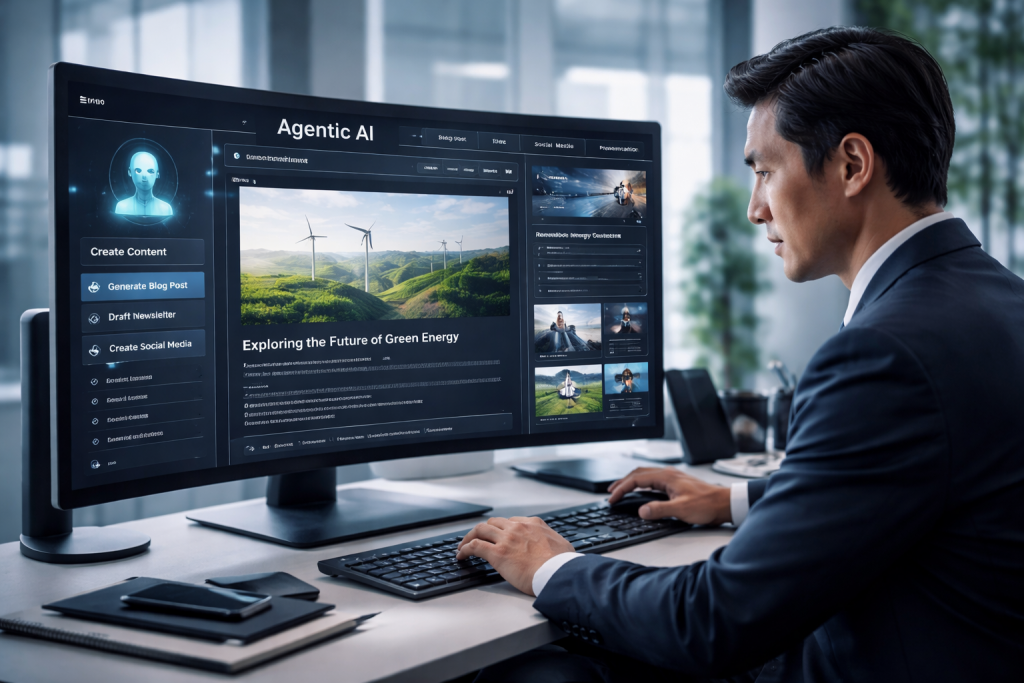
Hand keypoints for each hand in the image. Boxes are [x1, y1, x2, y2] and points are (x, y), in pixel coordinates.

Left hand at [456, 516, 574, 595]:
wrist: (558, 574)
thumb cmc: (562, 564)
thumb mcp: (562, 545)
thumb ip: (552, 542)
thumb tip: (555, 548)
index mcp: (533, 524)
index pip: (511, 521)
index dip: (501, 529)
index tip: (497, 536)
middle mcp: (518, 527)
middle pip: (493, 523)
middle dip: (483, 530)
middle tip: (477, 538)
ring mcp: (507, 539)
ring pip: (480, 530)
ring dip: (469, 537)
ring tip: (463, 545)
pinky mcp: (497, 553)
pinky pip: (475, 546)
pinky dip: (465, 549)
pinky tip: (461, 555)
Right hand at [608, 467, 732, 525]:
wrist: (725, 503)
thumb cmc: (707, 505)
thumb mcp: (681, 510)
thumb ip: (660, 510)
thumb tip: (641, 511)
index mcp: (666, 477)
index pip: (636, 480)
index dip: (621, 489)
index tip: (612, 498)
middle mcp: (668, 474)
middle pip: (638, 474)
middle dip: (621, 483)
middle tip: (610, 493)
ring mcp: (672, 477)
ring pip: (645, 475)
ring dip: (630, 481)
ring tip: (621, 490)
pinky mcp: (676, 483)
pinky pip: (653, 479)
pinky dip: (641, 484)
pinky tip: (641, 491)